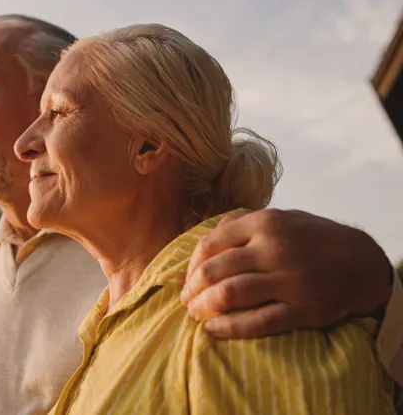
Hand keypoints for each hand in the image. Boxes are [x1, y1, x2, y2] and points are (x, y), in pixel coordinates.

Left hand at [180, 209, 392, 338]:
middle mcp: (275, 249)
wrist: (362, 261)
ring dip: (204, 307)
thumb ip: (241, 225)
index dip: (191, 265)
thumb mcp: (279, 217)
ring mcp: (290, 280)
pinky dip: (229, 328)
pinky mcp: (303, 309)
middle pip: (214, 271)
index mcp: (264, 223)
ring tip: (195, 314)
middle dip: (192, 289)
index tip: (188, 278)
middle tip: (187, 300)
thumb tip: (203, 242)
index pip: (209, 244)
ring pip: (230, 294)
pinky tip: (214, 330)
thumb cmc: (310, 238)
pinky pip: (258, 322)